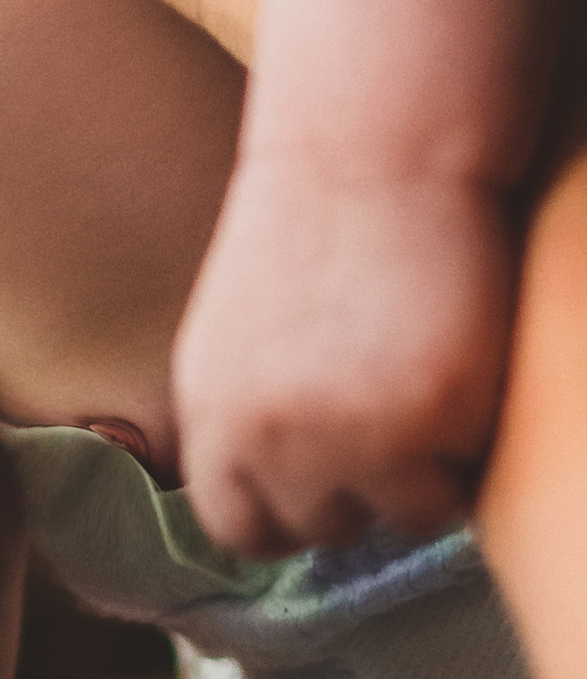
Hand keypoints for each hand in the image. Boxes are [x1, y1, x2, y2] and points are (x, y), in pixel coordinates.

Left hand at [173, 152, 514, 547]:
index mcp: (210, 413)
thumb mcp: (237, 336)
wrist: (374, 152)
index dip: (288, 513)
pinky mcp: (430, 420)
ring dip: (421, 472)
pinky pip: (460, 483)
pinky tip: (452, 370)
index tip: (326, 485)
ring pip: (402, 516)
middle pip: (323, 527)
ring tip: (418, 383)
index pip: (237, 527)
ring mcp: (350, 438)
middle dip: (359, 490)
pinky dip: (467, 446)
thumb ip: (247, 421)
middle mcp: (268, 438)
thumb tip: (276, 498)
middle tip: (385, 419)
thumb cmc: (312, 229)